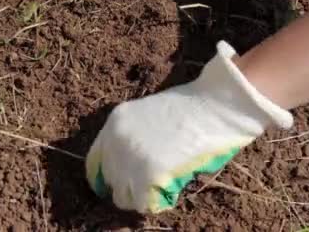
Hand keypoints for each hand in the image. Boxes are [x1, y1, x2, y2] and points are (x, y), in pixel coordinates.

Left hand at [85, 41, 293, 213]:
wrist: (215, 105)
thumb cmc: (191, 108)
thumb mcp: (148, 115)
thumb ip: (132, 137)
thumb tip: (127, 167)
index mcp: (114, 124)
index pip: (94, 163)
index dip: (108, 178)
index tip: (121, 186)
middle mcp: (115, 141)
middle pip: (110, 182)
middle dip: (128, 188)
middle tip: (149, 187)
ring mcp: (129, 158)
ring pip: (123, 198)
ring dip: (141, 197)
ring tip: (163, 186)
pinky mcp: (148, 175)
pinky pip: (143, 204)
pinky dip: (156, 202)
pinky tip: (171, 189)